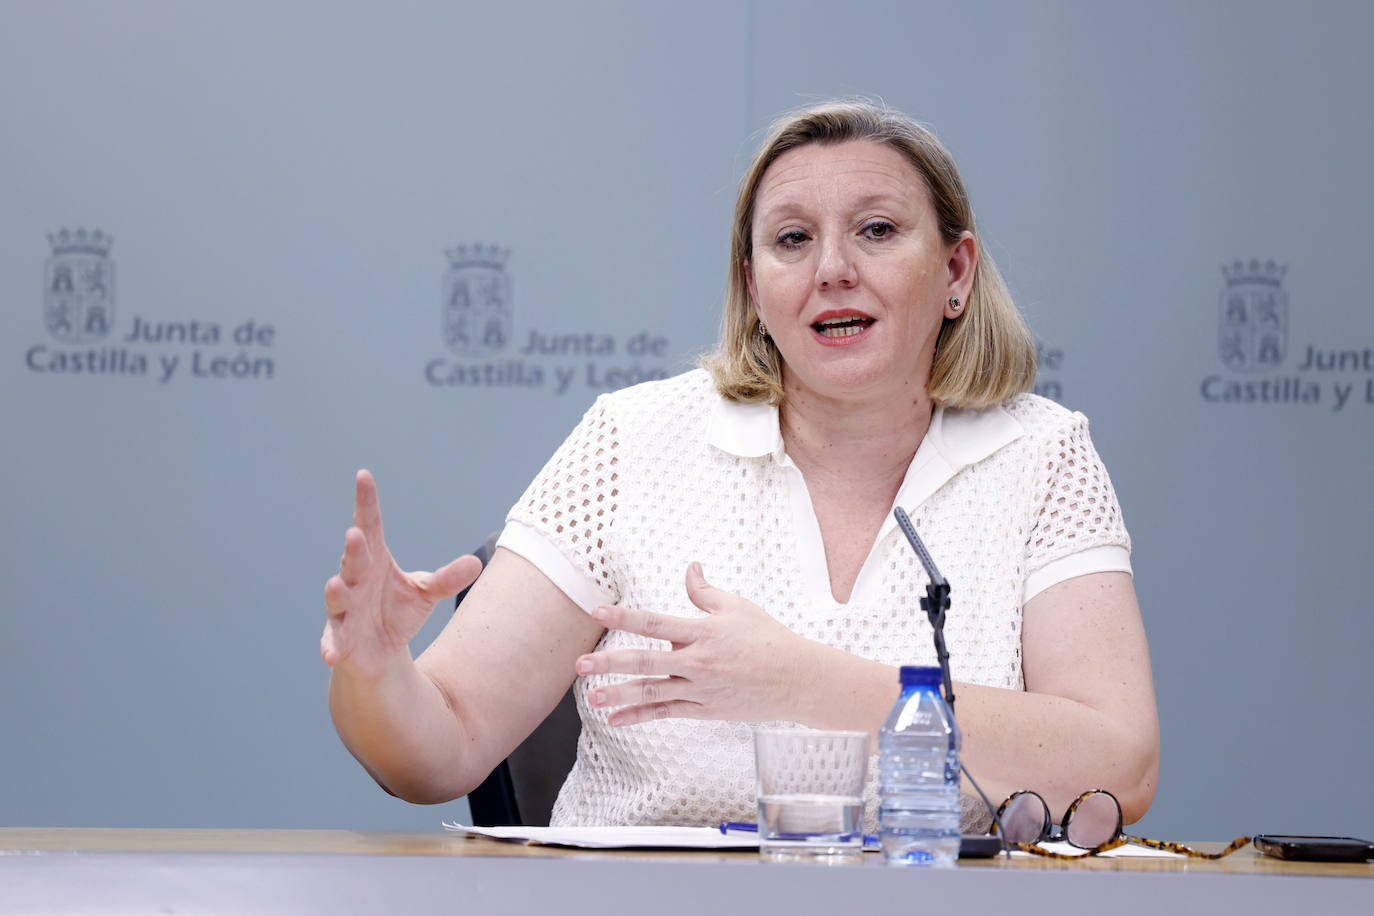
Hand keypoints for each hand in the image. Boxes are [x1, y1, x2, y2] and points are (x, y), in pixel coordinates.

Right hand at [321, 470, 482, 677]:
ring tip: (335, 584)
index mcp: (374, 560)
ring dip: (336, 591)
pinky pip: (333, 641)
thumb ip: (447, 579)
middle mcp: (355, 580)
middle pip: (354, 560)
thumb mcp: (426, 593)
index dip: (366, 502)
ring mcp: (344, 610)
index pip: (370, 525)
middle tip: (355, 534)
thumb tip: (475, 562)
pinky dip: (331, 646)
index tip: (364, 476)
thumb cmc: (397, 612)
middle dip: (354, 549)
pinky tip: (331, 654)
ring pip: (337, 597)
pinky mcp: (340, 639)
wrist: (379, 652)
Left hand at [573, 563, 810, 725]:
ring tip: (592, 697)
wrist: (797, 679)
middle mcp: (698, 661)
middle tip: (580, 665)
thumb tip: (690, 568)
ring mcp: (701, 688)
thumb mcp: (738, 607)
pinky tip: (616, 720)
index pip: (655, 622)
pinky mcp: (705, 709)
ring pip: (652, 692)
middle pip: (646, 661)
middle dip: (610, 663)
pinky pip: (666, 713)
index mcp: (703, 632)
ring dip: (620, 695)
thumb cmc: (768, 638)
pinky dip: (640, 717)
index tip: (597, 611)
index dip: (624, 616)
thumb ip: (706, 592)